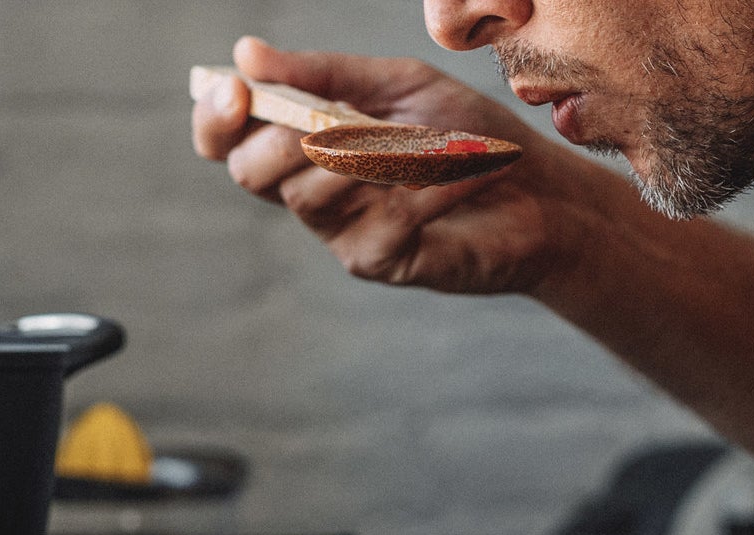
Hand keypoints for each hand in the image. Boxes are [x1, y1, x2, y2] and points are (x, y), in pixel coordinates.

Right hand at [191, 36, 640, 295]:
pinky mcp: (380, 261)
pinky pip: (377, 221)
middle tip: (327, 124)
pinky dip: (424, 187)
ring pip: (309, 196)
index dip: (215, 118)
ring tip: (425, 143)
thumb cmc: (465, 132)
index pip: (230, 139)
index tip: (233, 90)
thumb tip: (246, 53)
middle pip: (252, 173)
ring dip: (366, 156)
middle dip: (278, 140)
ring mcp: (342, 231)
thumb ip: (323, 73)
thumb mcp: (397, 85)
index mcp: (304, 142)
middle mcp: (312, 190)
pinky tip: (463, 173)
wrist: (537, 189)